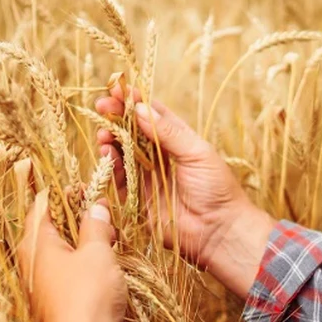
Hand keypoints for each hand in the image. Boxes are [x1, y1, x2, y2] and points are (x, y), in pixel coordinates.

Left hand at [18, 198, 126, 321]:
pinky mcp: (58, 303)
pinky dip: (86, 263)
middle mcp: (33, 263)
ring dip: (84, 241)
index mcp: (35, 244)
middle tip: (102, 210)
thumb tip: (96, 206)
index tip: (83, 186)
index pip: (40, 206)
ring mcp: (44, 285)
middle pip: (51, 229)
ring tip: (110, 236)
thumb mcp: (96, 252)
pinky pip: (70, 273)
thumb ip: (96, 226)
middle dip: (77, 217)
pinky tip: (106, 264)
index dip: (61, 192)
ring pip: (62, 252)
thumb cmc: (87, 296)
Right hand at [95, 87, 274, 298]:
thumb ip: (168, 132)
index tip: (118, 90)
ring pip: (123, 153)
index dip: (136, 101)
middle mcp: (162, 156)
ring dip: (111, 140)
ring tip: (104, 132)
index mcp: (179, 140)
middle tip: (102, 106)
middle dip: (117, 117)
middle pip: (133, 131)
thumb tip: (141, 109)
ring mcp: (149, 177)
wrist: (219, 231)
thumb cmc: (216, 189)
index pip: (153, 114)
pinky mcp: (139, 199)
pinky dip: (111, 166)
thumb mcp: (197, 153)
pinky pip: (119, 179)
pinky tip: (107, 154)